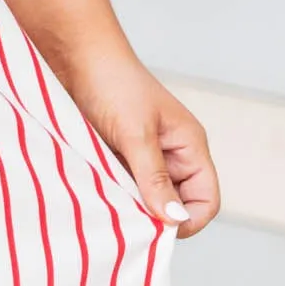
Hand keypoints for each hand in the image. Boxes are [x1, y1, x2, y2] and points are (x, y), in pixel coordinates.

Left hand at [0, 0, 219, 239]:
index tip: (153, 228)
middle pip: (177, 206)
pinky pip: (124, 189)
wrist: (78, 57)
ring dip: (131, 207)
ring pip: (147, 200)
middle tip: (124, 220)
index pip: (206, 201)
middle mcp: (173, 156)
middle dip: (155, 218)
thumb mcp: (136, 134)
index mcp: (190, 147)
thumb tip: (174, 220)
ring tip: (107, 203)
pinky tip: (96, 194)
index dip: (186, 221)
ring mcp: (145, 158)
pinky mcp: (118, 158)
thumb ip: (155, 178)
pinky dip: (113, 196)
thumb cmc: (114, 85)